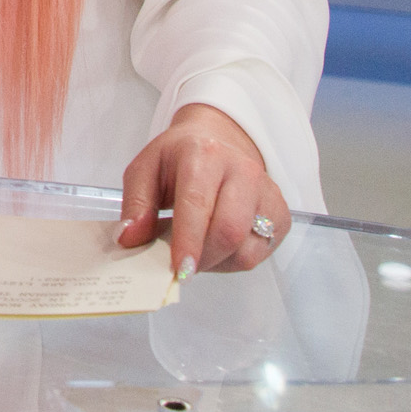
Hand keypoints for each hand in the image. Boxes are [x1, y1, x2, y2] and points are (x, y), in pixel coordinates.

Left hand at [116, 103, 288, 276]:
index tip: (178, 269)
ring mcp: (267, 192)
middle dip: (202, 258)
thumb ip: (135, 204)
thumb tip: (130, 239)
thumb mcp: (145, 169)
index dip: (188, 240)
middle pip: (228, 230)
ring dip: (216, 262)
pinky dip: (233, 260)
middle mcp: (243, 170)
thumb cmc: (178, 159)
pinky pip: (259, 253)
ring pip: (246, 248)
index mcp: (204, 154)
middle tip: (181, 268)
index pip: (198, 203)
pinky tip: (217, 247)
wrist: (218, 141)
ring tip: (197, 251)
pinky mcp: (281, 214)